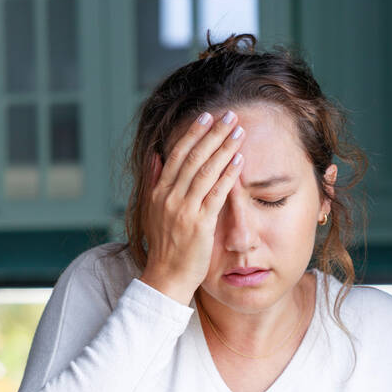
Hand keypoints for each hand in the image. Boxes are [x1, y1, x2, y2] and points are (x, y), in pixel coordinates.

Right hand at [139, 109, 247, 305]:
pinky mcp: (199, 224)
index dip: (192, 133)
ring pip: (205, 171)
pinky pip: (216, 193)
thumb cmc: (165, 245)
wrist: (166, 276)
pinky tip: (239, 160)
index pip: (175, 154)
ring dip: (224, 148)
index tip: (207, 116)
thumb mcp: (152, 210)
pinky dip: (228, 174)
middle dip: (213, 134)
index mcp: (157, 191)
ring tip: (238, 132)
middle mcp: (169, 197)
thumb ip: (154, 182)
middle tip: (230, 115)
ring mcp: (183, 210)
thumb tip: (156, 156)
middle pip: (192, 157)